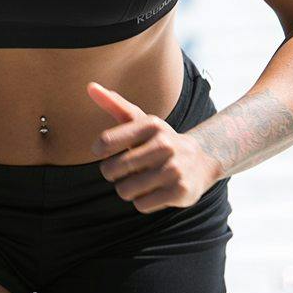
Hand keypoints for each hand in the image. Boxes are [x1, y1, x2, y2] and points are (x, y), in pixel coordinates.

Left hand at [87, 80, 219, 213]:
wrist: (202, 160)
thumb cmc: (160, 140)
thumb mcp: (141, 120)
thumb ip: (114, 104)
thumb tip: (90, 86)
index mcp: (151, 124)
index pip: (106, 142)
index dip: (99, 151)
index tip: (104, 153)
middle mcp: (164, 144)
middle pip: (112, 170)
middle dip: (113, 173)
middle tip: (126, 170)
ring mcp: (174, 169)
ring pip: (125, 190)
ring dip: (128, 189)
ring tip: (141, 180)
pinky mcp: (181, 191)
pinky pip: (142, 205)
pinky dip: (143, 202)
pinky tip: (155, 191)